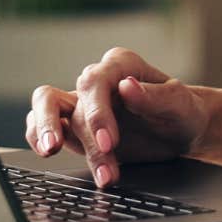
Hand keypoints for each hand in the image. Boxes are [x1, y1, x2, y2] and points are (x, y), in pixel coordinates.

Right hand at [25, 48, 207, 187]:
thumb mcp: (181, 105)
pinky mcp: (73, 125)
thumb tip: (126, 86)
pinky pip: (42, 125)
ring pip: (46, 107)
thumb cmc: (183, 113)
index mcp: (121, 65)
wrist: (181, 132)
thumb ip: (155, 95)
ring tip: (50, 154)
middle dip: (72, 129)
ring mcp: (81, 103)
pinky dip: (38, 137)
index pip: (95, 81)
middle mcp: (97, 81)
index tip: (111, 143)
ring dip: (47, 133)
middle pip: (68, 97)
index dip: (97, 113)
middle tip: (85, 156)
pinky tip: (46, 153)